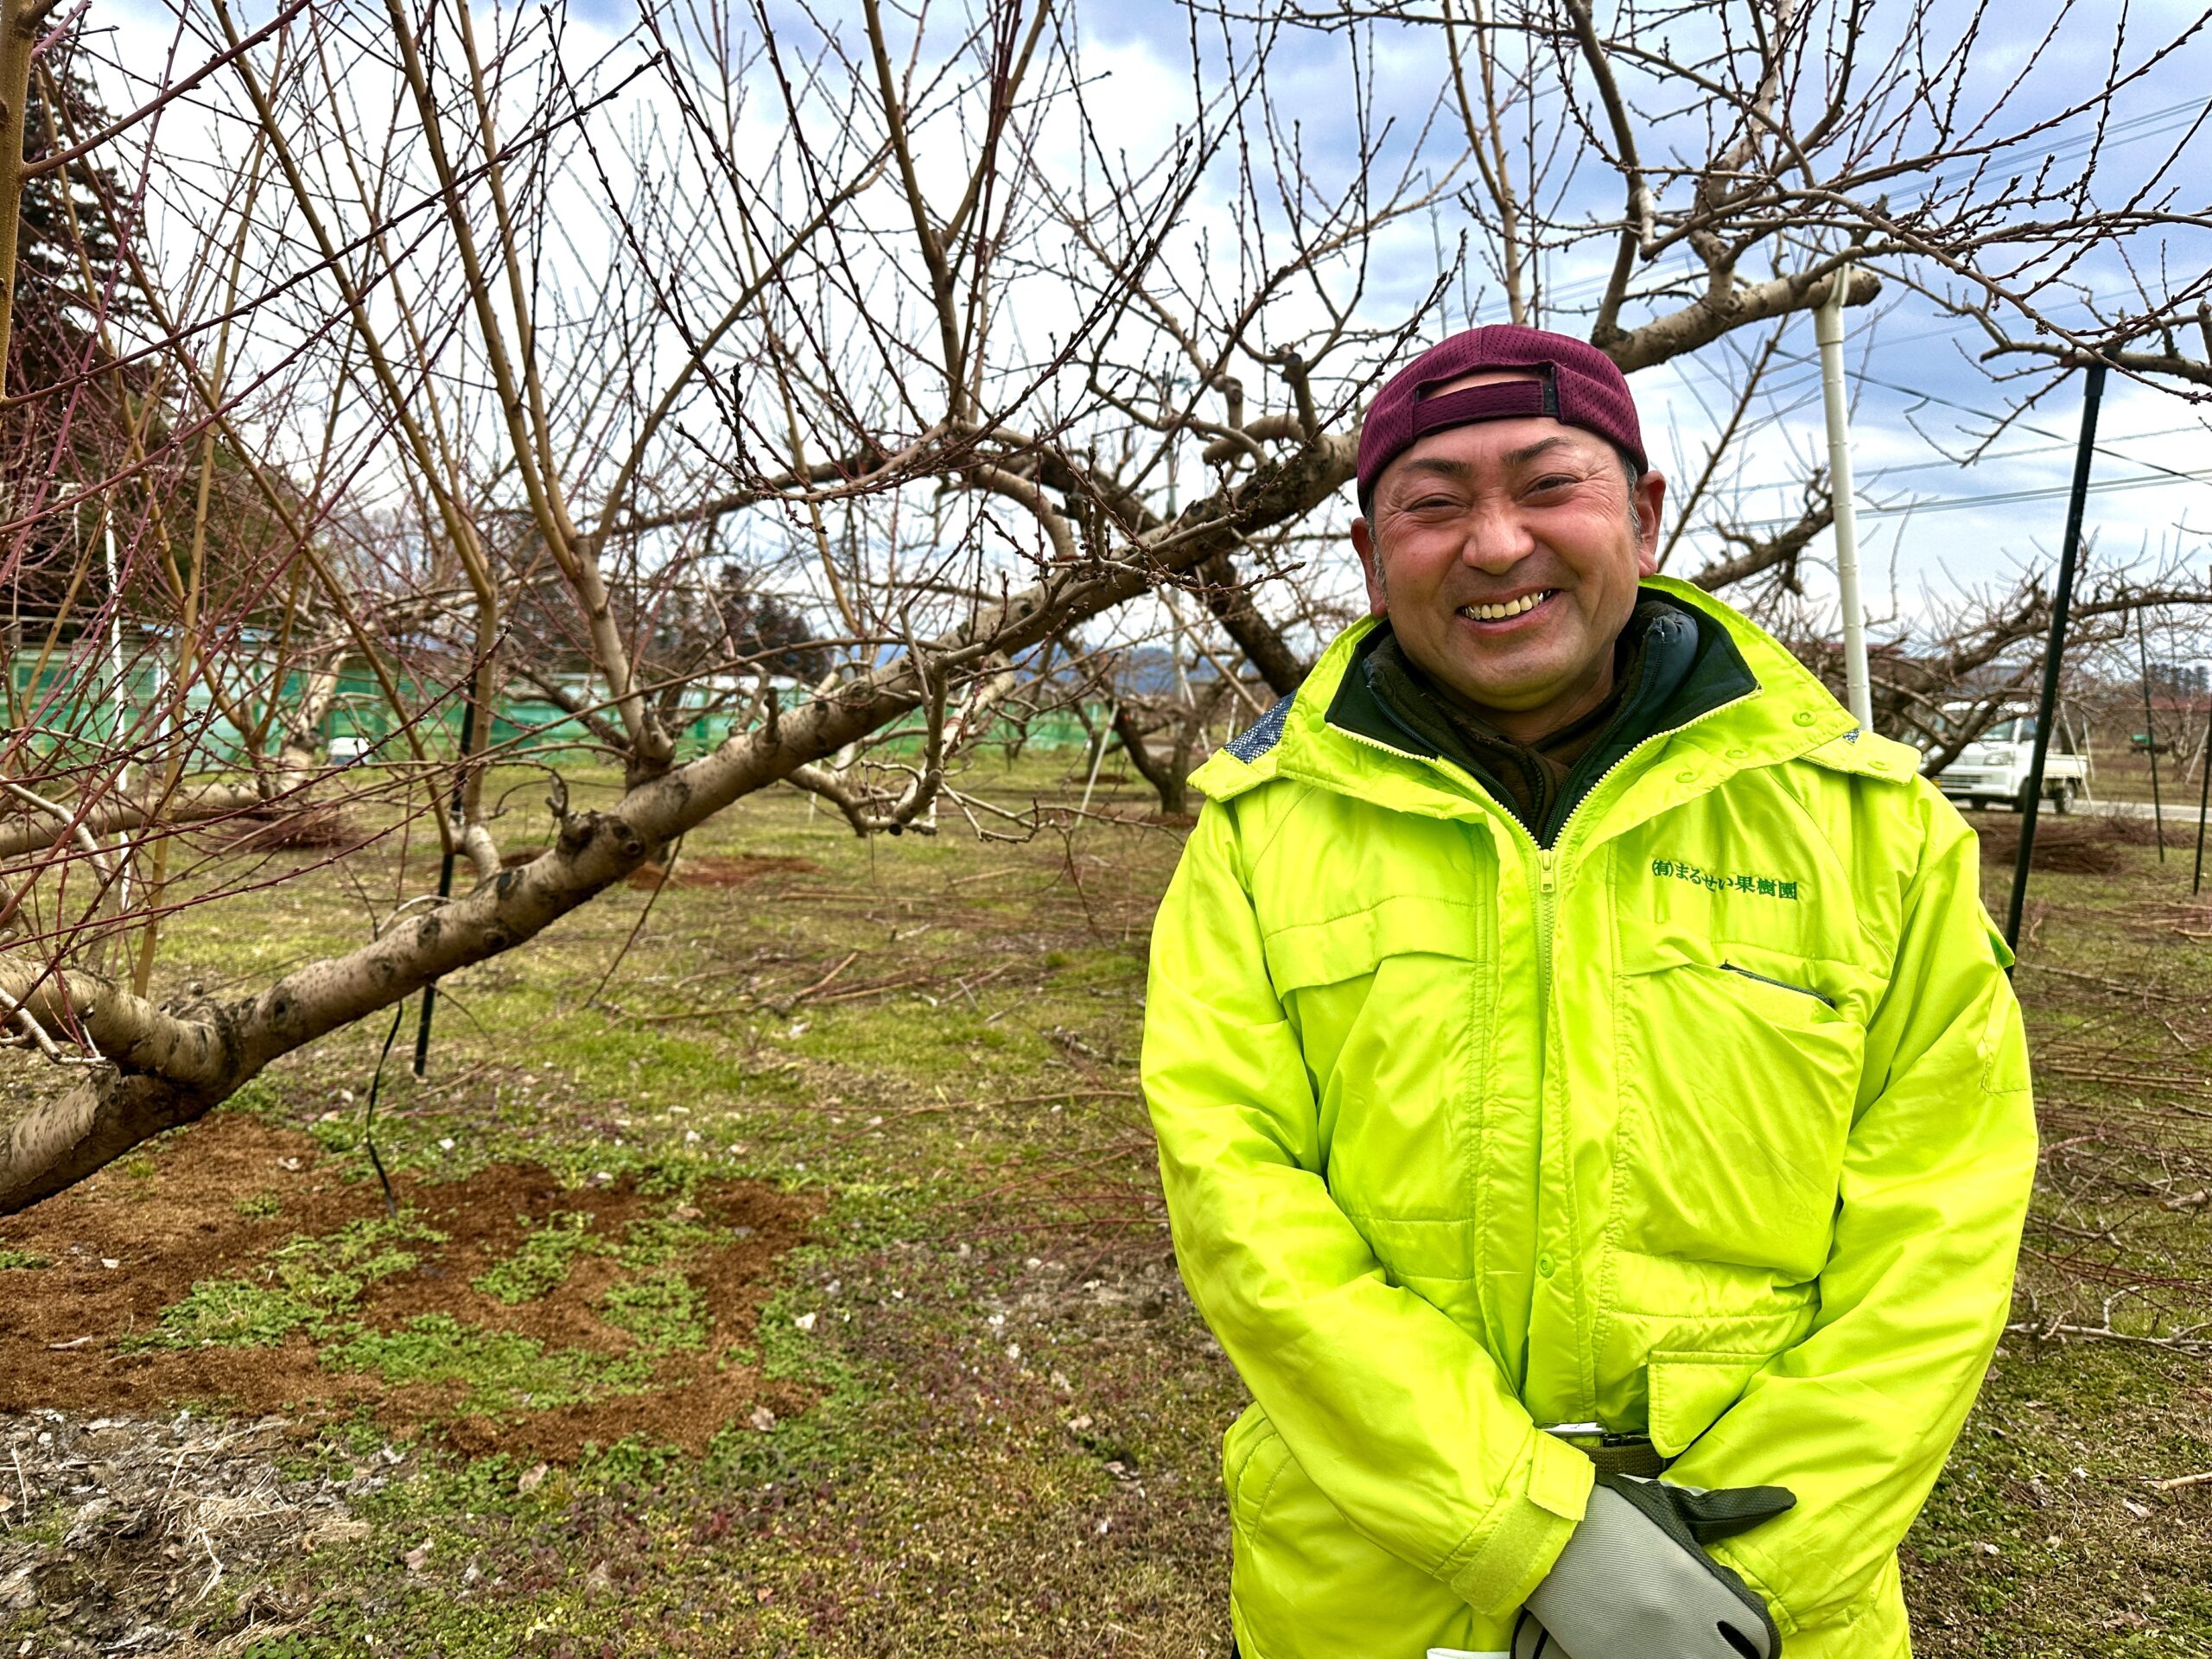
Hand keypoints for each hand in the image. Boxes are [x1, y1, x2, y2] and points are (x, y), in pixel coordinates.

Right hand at [1510, 1473, 1793, 1658]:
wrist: (1541, 1533)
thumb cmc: (1608, 1514)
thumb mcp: (1669, 1505)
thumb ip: (1726, 1511)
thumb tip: (1779, 1501)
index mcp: (1699, 1585)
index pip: (1759, 1637)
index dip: (1758, 1637)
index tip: (1746, 1630)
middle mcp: (1680, 1626)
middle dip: (1732, 1653)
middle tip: (1719, 1641)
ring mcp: (1647, 1651)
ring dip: (1698, 1656)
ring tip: (1686, 1645)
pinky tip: (1658, 1647)